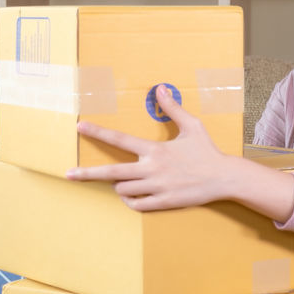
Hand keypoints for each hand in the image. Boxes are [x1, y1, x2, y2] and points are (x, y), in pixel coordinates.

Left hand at [70, 83, 239, 211]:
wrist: (224, 177)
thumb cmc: (207, 151)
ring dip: (118, 185)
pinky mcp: (163, 202)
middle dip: (87, 174)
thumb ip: (173, 109)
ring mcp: (156, 187)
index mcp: (156, 149)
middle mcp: (152, 169)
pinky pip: (136, 204)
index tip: (80, 127)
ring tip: (122, 180)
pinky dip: (130, 200)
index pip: (120, 139)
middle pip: (111, 173)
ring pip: (122, 189)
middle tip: (69, 174)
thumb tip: (161, 88)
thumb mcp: (192, 126)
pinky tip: (131, 195)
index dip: (98, 132)